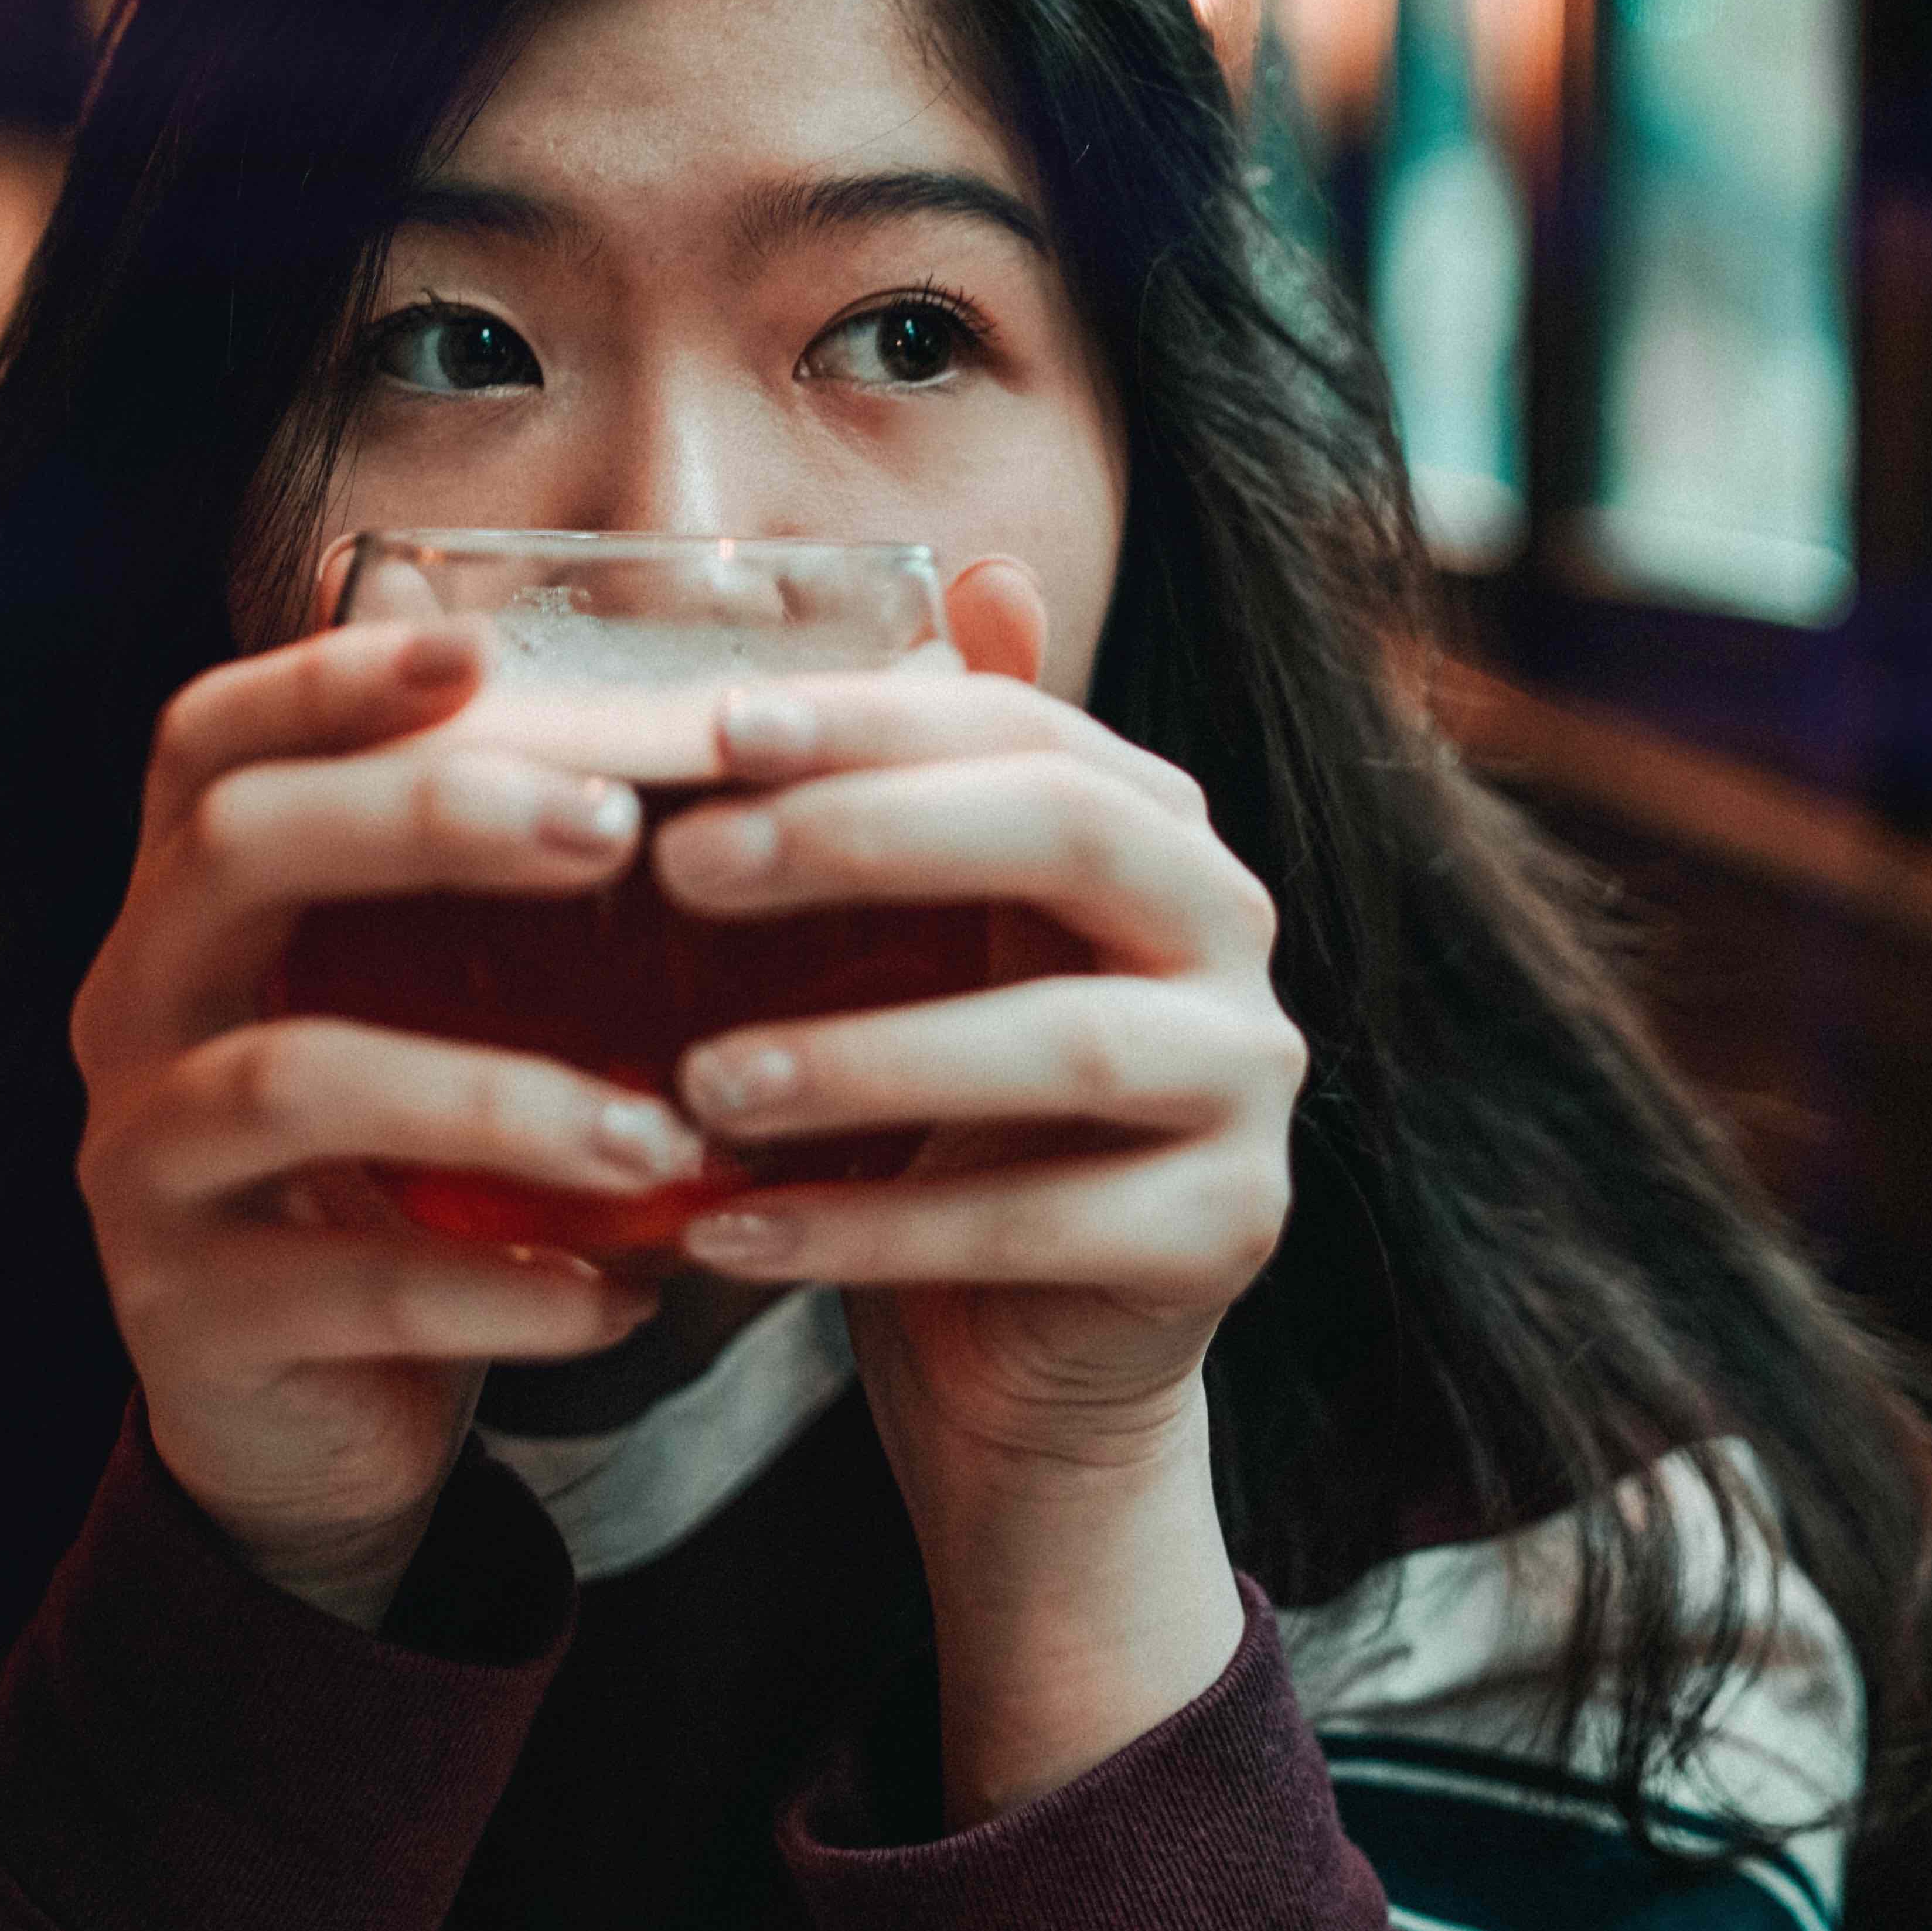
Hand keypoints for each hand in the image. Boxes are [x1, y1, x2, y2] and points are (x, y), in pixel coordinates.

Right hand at [68, 617, 699, 1624]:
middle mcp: (135, 1009)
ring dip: (500, 1095)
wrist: (305, 1429)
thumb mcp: (426, 1021)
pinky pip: (351, 1288)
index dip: (323, 678)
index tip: (477, 649)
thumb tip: (669, 745)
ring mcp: (141, 1163)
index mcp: (189, 911)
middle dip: (425, 818)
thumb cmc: (400, 1178)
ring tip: (666, 1135)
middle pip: (235, 850)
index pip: (209, 743)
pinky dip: (502, 1291)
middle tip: (612, 830)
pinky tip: (622, 1295)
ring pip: (292, 1078)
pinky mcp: (188, 1316)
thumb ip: (499, 899)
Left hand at [646, 575, 1300, 1814]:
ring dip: (864, 1057)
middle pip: (1068, 837)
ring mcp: (1247, 1084)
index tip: (710, 731)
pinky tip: (725, 1231)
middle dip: (867, 838)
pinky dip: (869, 1231)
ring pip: (1067, 1046)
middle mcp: (1229, 930)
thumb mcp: (929, 943)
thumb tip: (977, 569)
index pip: (1024, 728)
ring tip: (699, 1084)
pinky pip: (1038, 1222)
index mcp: (1154, 830)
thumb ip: (933, 778)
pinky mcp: (1227, 1230)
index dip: (873, 719)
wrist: (1028, 1362)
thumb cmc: (944, 1119)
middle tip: (684, 870)